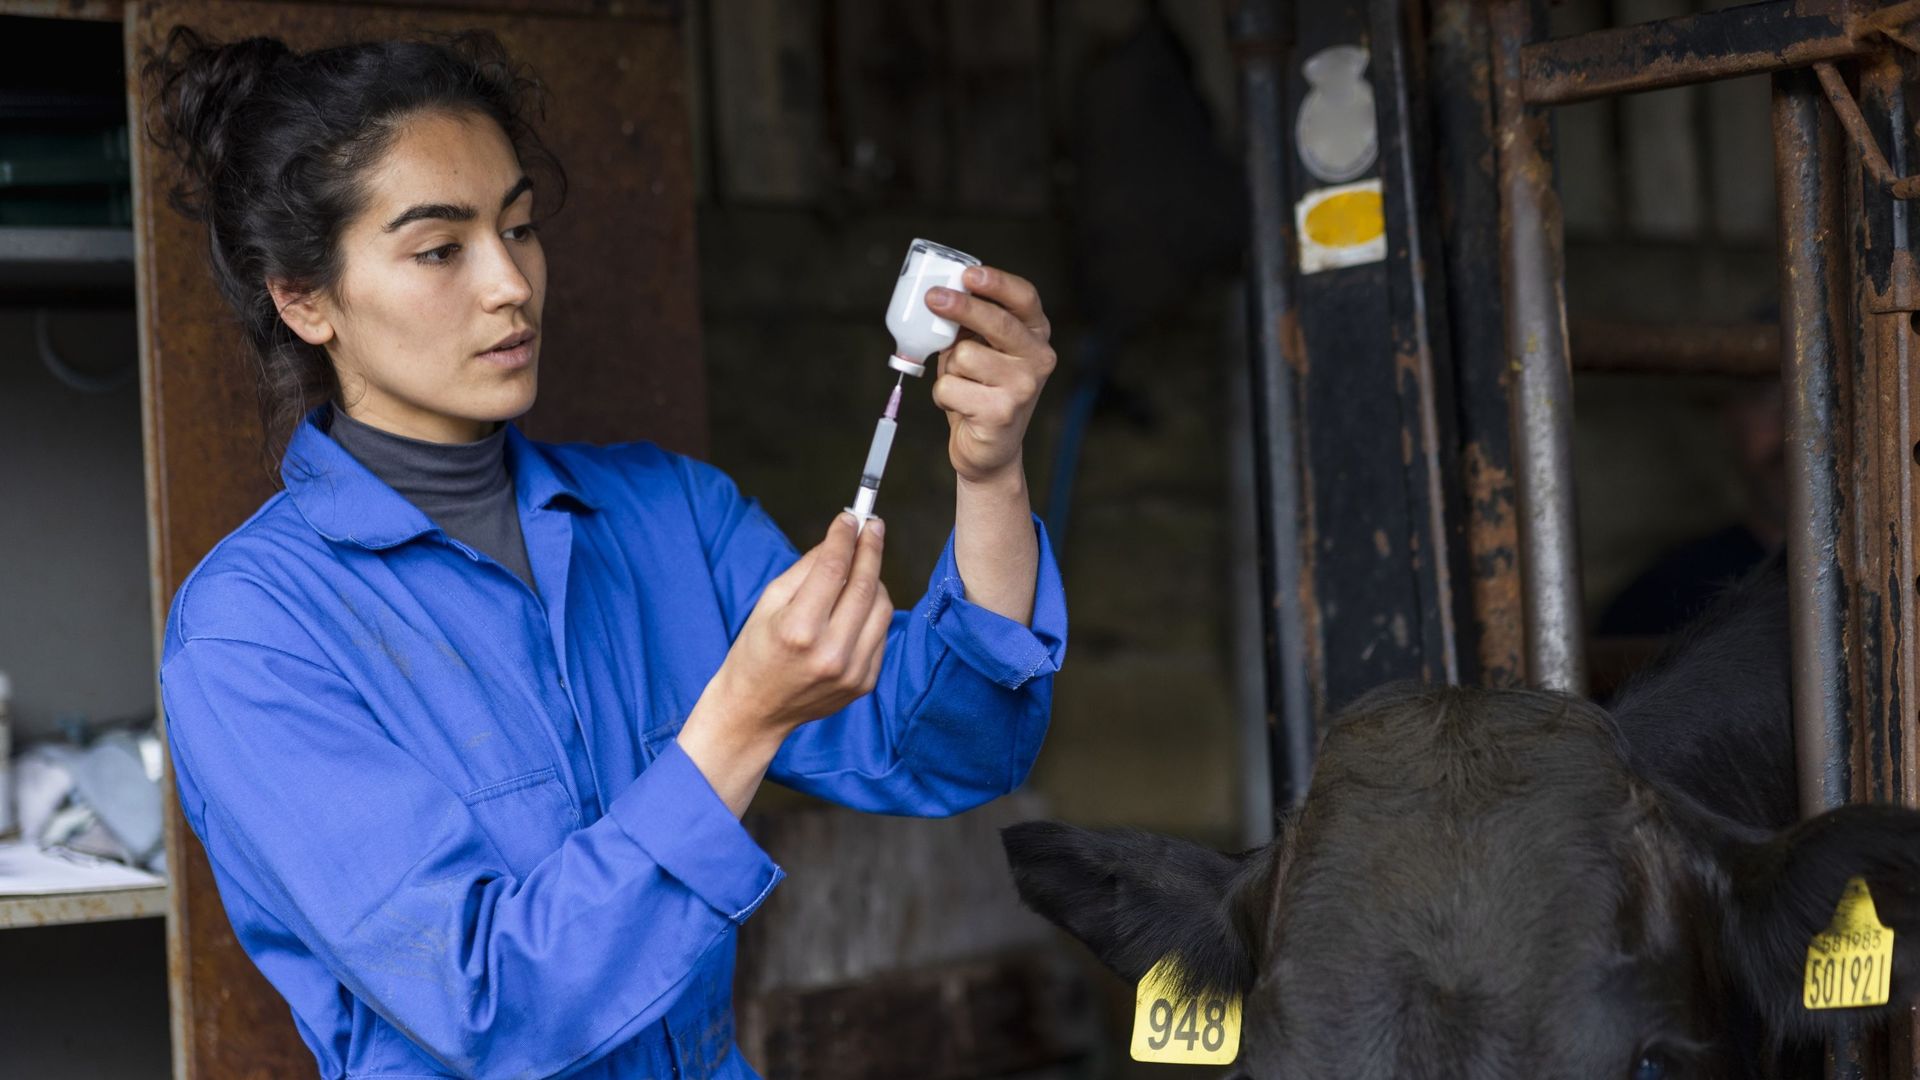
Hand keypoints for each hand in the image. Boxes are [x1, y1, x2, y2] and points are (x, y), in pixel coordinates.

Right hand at [689, 513, 892, 748]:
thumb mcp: (769, 602)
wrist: (755, 710)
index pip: (833, 569)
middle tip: (872, 527)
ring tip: (860, 568)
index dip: (845, 537)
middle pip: (865, 585)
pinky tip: (857, 605)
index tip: (851, 518)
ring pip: (883, 607)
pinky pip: (881, 633)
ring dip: (875, 580)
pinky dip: (873, 611)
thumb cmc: (756, 650)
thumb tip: (841, 538)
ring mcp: (852, 671)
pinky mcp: (865, 682)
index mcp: (798, 630)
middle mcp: (830, 653)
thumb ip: (807, 568)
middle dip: (870, 549)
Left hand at [926, 265, 1055, 485]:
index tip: (969, 273)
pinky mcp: (1001, 413)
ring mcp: (1023, 387)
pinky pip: (950, 386)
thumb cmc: (980, 390)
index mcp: (1036, 336)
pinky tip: (960, 405)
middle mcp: (1038, 359)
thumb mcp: (981, 351)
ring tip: (961, 383)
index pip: (1024, 299)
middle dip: (962, 307)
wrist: (989, 449)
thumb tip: (939, 297)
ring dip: (949, 368)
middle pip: (997, 322)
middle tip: (933, 298)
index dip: (997, 283)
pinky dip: (942, 395)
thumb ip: (970, 325)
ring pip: (964, 356)